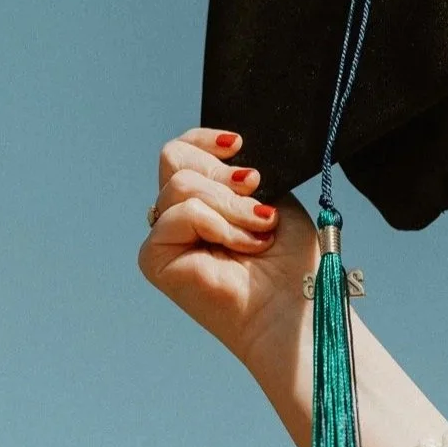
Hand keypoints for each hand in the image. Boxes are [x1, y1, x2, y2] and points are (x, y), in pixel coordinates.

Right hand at [137, 128, 317, 368]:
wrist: (294, 305)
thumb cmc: (290, 261)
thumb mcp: (271, 198)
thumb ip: (240, 172)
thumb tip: (227, 151)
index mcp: (201, 201)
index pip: (180, 151)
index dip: (204, 141)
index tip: (239, 146)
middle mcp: (176, 218)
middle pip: (174, 159)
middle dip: (222, 174)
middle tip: (255, 194)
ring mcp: (163, 238)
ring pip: (180, 186)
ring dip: (230, 205)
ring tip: (259, 230)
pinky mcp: (153, 259)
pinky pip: (180, 214)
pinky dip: (218, 225)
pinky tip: (242, 246)